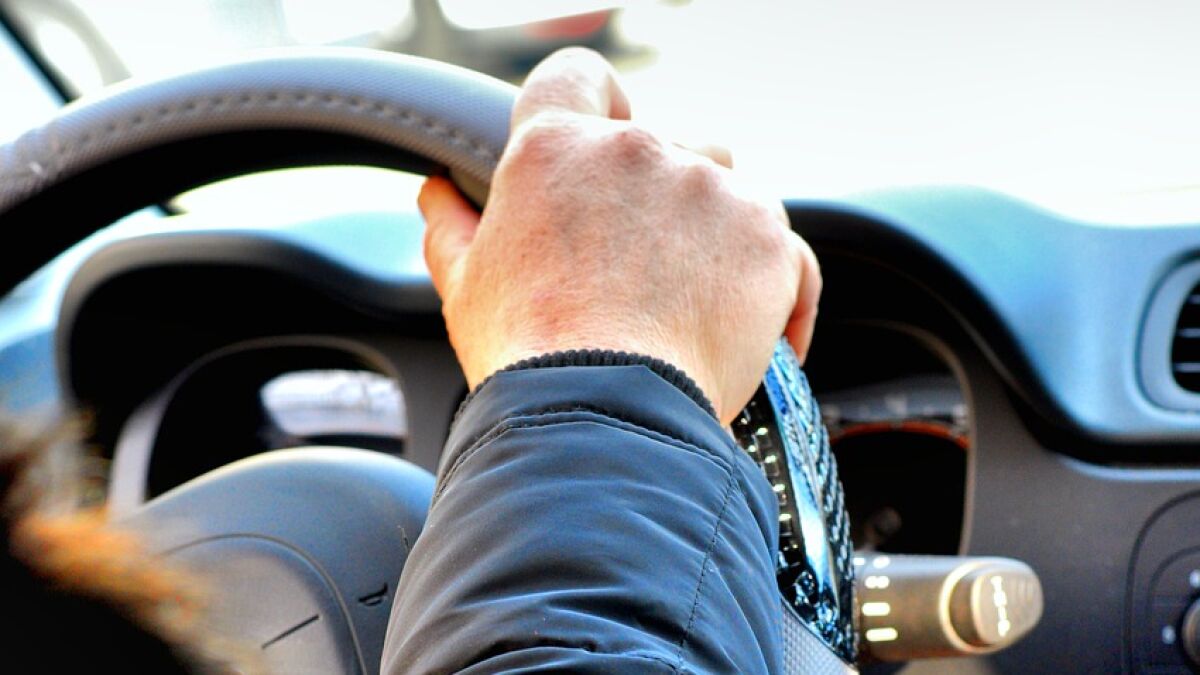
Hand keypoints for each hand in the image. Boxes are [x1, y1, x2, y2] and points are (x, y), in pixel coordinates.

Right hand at [421, 48, 820, 423]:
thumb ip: (451, 226)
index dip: (593, 102)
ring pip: (730, 190)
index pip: (577, 77)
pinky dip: (779, 287)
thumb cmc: (529, 354)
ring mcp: (710, 192)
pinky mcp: (766, 243)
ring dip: (717, 231)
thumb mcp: (466, 286)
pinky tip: (765, 332)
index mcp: (558, 150)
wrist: (602, 416)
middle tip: (640, 264)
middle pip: (665, 142)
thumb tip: (437, 196)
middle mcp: (638, 152)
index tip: (603, 136)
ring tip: (694, 301)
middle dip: (658, 195)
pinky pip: (788, 251)